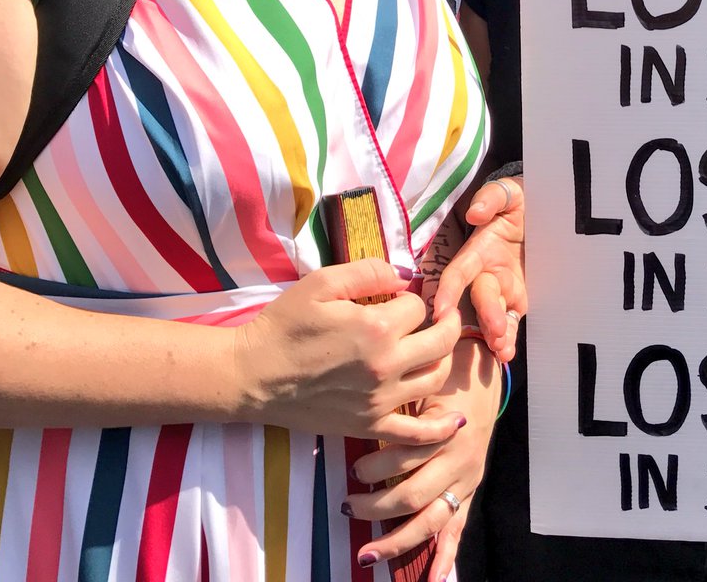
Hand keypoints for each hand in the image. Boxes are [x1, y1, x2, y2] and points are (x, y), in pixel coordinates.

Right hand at [233, 259, 462, 441]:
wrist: (252, 376)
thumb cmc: (284, 325)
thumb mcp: (322, 283)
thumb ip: (368, 272)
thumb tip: (404, 274)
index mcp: (376, 327)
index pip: (418, 306)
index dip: (411, 298)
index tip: (398, 298)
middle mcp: (386, 365)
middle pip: (441, 341)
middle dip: (446, 323)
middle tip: (443, 315)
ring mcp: (380, 401)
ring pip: (436, 379)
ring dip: (443, 360)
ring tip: (435, 348)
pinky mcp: (369, 427)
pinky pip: (416, 434)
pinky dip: (440, 428)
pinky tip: (454, 419)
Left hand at [343, 338, 500, 578]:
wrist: (483, 368)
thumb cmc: (447, 369)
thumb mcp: (424, 378)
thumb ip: (399, 401)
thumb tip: (357, 411)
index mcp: (445, 429)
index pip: (403, 458)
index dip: (374, 466)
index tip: (351, 467)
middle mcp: (458, 459)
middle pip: (411, 495)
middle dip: (375, 506)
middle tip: (347, 505)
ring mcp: (465, 479)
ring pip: (429, 520)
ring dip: (397, 540)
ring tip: (366, 553)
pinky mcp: (470, 490)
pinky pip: (457, 528)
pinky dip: (445, 556)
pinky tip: (433, 577)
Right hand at [434, 176, 525, 361]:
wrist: (547, 211)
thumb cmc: (522, 201)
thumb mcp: (510, 192)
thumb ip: (492, 198)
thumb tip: (475, 215)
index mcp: (479, 249)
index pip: (459, 272)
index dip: (448, 290)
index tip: (441, 309)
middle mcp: (486, 272)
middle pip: (479, 297)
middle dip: (485, 315)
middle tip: (495, 332)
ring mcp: (502, 289)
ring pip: (492, 315)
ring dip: (494, 334)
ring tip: (501, 349)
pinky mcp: (518, 299)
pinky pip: (510, 321)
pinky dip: (507, 339)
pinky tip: (507, 353)